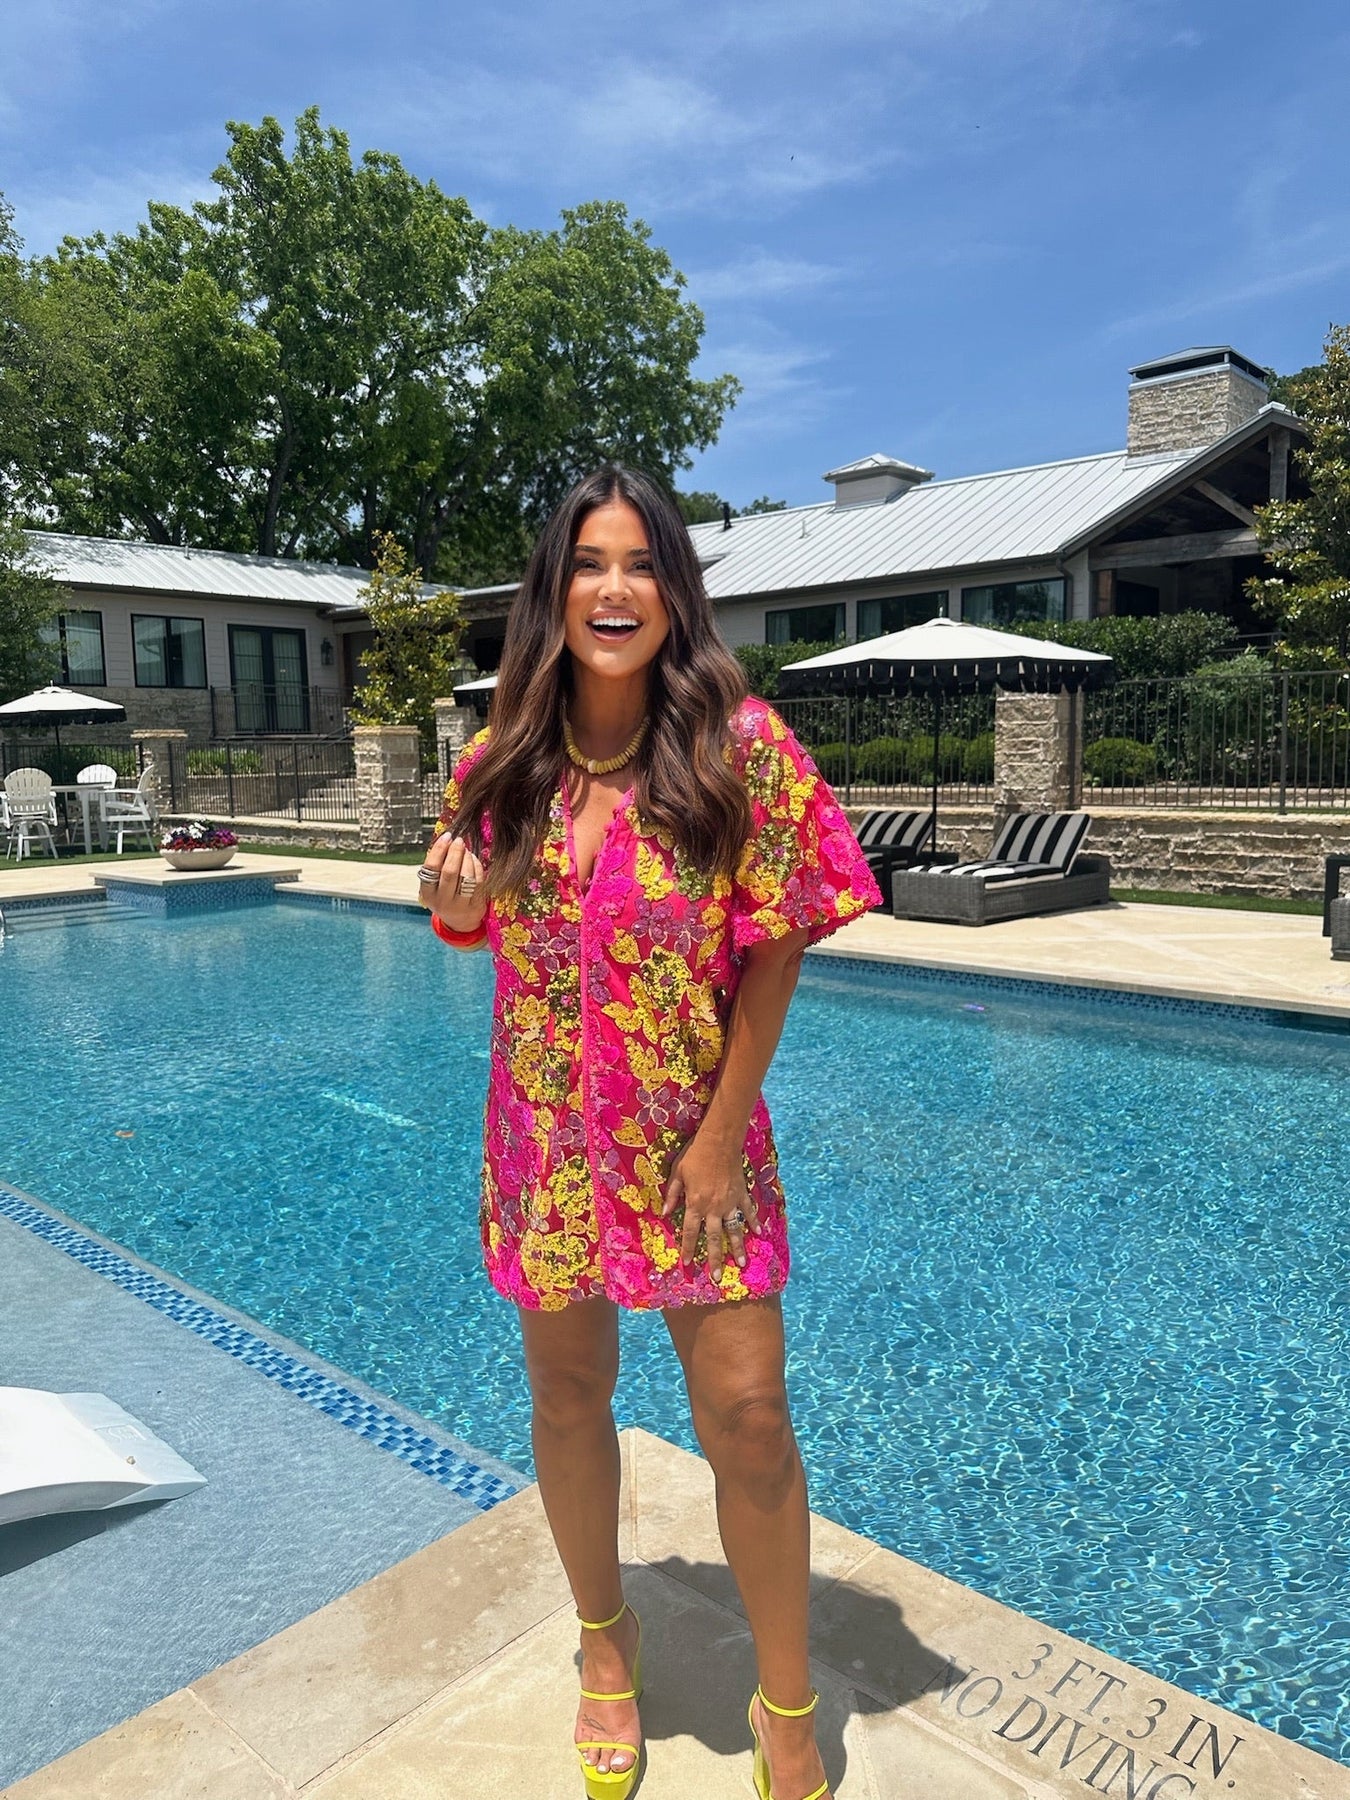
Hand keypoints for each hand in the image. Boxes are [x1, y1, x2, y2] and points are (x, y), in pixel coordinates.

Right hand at [418, 830, 487, 932]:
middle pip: (449, 872)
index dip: (439, 849)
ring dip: (467, 858)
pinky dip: (477, 866)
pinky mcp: (476, 906)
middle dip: (455, 852)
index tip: (447, 836)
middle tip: (459, 841)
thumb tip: (448, 839)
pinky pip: (479, 881)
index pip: (431, 868)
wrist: (460, 923)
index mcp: (428, 894)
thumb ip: (438, 866)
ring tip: (466, 850)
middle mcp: (442, 901)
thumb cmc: (445, 896)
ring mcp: (460, 905)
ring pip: (466, 876)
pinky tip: (474, 860)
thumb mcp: (434, 886)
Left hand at [661, 1133, 760, 1276]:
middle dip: (715, 1258)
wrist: (719, 1141)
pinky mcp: (741, 1193)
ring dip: (738, 1247)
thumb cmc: (695, 1155)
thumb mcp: (677, 1173)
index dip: (689, 1248)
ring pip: (734, 1229)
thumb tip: (665, 1213)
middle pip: (715, 1237)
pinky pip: (748, 1210)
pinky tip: (758, 1232)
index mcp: (696, 1203)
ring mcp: (731, 1202)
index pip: (691, 1232)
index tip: (688, 1264)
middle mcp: (714, 1207)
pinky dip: (754, 1221)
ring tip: (742, 1264)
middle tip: (717, 1277)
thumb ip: (672, 1194)